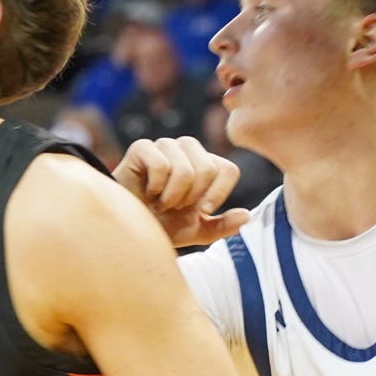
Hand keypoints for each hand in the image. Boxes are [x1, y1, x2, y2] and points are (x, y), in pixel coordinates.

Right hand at [113, 138, 250, 246]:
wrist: (129, 227)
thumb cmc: (162, 226)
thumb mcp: (196, 230)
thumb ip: (222, 225)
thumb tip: (246, 216)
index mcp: (205, 163)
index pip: (228, 170)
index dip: (217, 195)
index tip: (200, 211)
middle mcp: (187, 149)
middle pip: (209, 168)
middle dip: (192, 198)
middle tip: (174, 205)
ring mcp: (164, 145)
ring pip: (185, 170)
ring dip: (172, 196)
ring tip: (160, 201)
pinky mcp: (142, 147)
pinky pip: (161, 166)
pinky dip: (155, 188)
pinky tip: (146, 192)